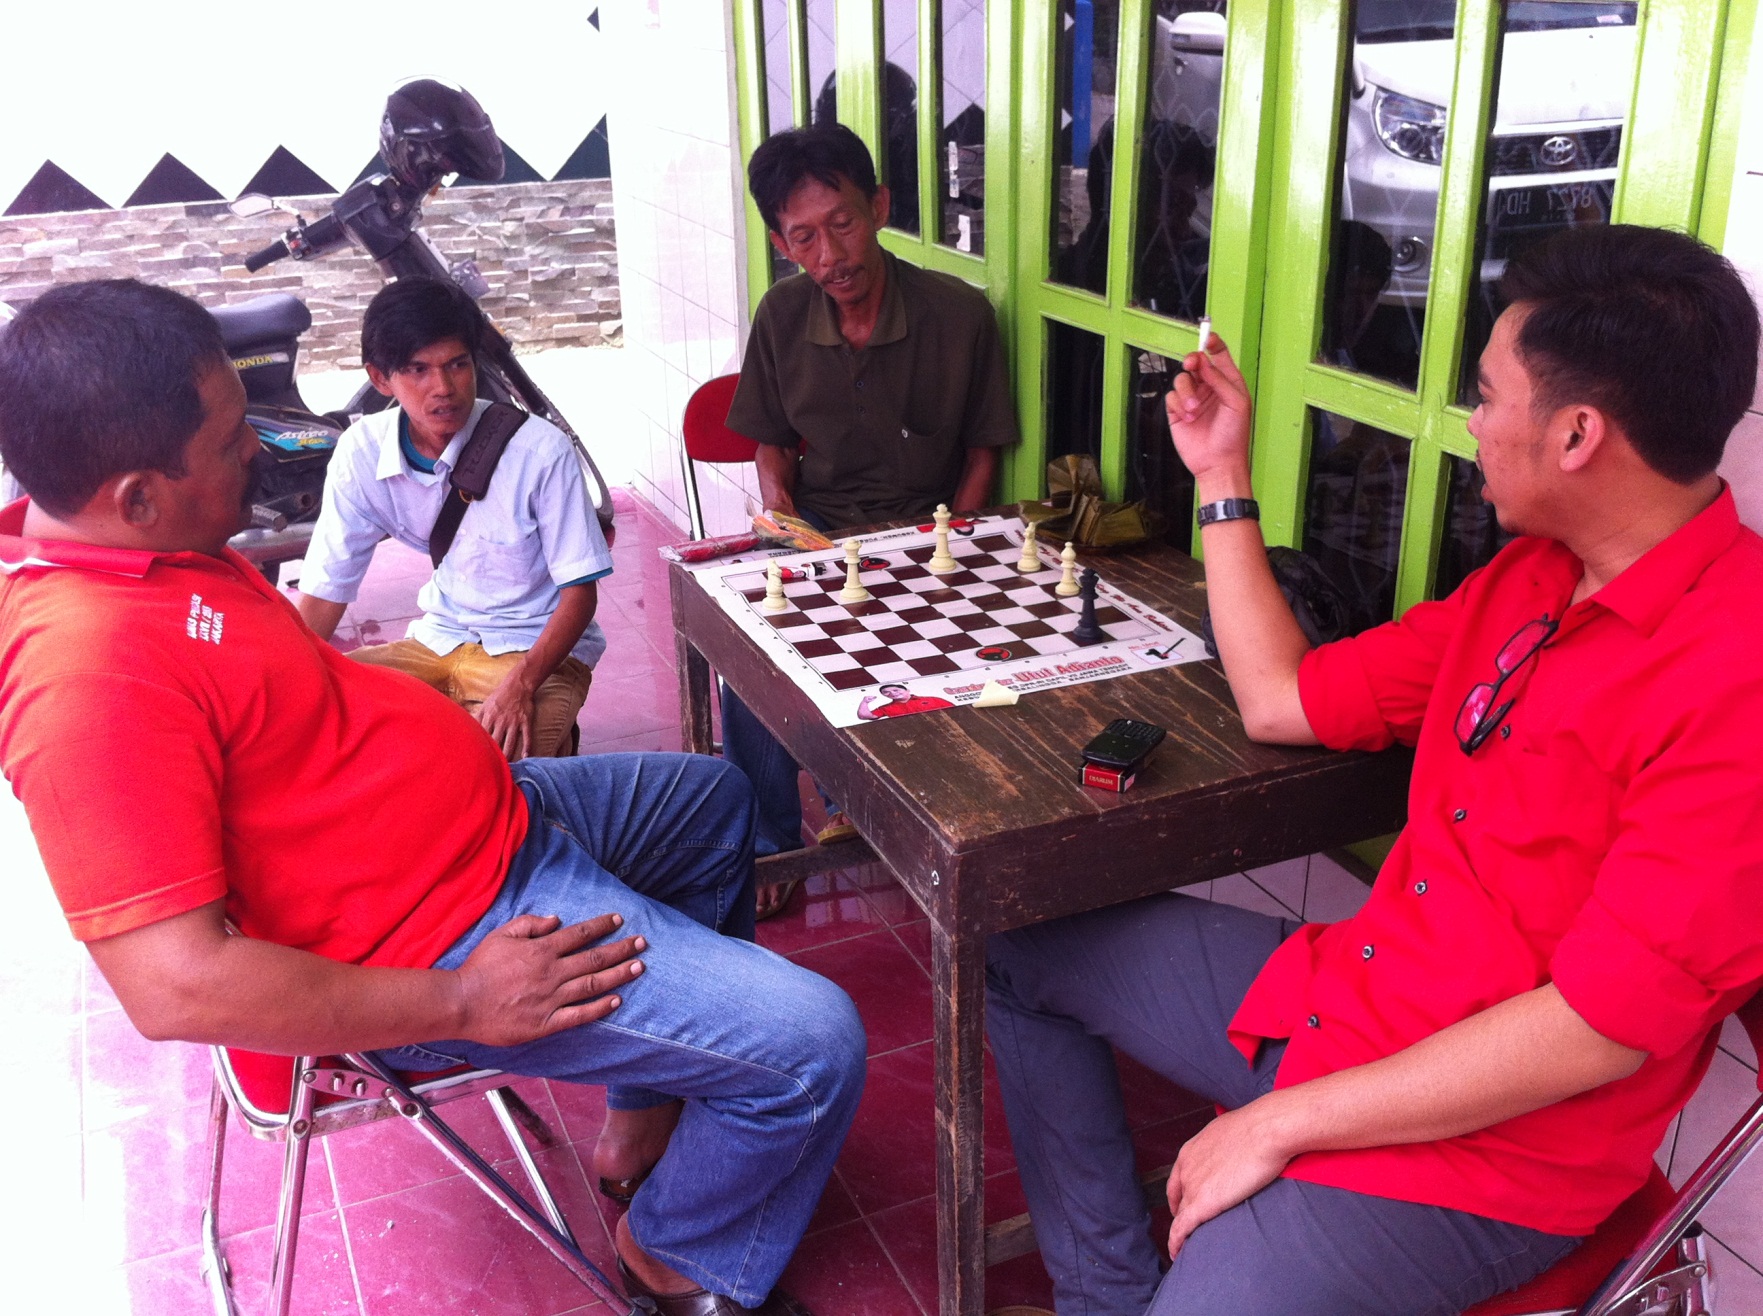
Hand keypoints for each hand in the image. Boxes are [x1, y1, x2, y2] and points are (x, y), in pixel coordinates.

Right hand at [453, 913, 645, 1046]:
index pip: (579, 934)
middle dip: (621, 949)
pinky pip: (579, 1014)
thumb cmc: (479, 968)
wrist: (460, 1003)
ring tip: (638, 967)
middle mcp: (551, 972)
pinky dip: (599, 1007)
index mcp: (540, 950)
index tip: (619, 921)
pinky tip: (616, 1000)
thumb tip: (556, 919)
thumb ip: (530, 924)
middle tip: (642, 943)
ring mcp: (551, 998)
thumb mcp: (501, 934)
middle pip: (594, 958)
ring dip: (618, 975)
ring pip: (592, 984)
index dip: (602, 926)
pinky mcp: (546, 1022)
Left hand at [476, 668, 536, 759]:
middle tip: (491, 768)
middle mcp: (501, 721)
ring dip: (508, 755)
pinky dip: (527, 747)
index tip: (477, 760)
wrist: (518, 685)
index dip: (480, 748)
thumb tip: (465, 726)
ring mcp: (514, 722)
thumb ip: (476, 717)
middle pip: (496, 742)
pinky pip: (527, 737)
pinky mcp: (526, 721)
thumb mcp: (484, 705)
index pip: (483, 736)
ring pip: (510, 742)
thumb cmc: (499, 696)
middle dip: (493, 756)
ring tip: (507, 767)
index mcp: (489, 717)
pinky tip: (526, 757)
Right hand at [1164, 336, 1254, 493]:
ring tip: (1193, 410)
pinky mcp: (1178, 412)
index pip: (1219, 355)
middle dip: (1192, 361)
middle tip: (1191, 364)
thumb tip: (1204, 362)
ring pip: (1181, 379)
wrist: (1217, 463)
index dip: (1212, 343)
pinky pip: (1171, 397)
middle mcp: (1209, 388)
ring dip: (1186, 392)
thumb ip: (1220, 379)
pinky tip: (1187, 417)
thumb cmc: (1233, 436)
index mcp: (1228, 382)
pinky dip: (1178, 405)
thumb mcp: (1236, 403)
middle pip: (1196, 363)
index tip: (1207, 338)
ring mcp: (1193, 399)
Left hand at [1164, 1097, 1295, 1256]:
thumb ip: (1226, 1145)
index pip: (1178, 1178)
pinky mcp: (1202, 1203)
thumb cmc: (1258, 1128)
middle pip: (1178, 1197)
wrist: (1265, 1131)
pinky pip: (1182, 1228)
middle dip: (1181, 1212)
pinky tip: (1177, 1253)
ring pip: (1181, 1215)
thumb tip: (1240, 1147)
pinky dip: (1176, 1242)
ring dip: (1182, 1231)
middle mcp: (1186, 1168)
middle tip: (1188, 1227)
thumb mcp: (1231, 1131)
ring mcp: (1192, 1185)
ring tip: (1186, 1247)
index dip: (1179, 1194)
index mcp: (1191, 1150)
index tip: (1183, 1205)